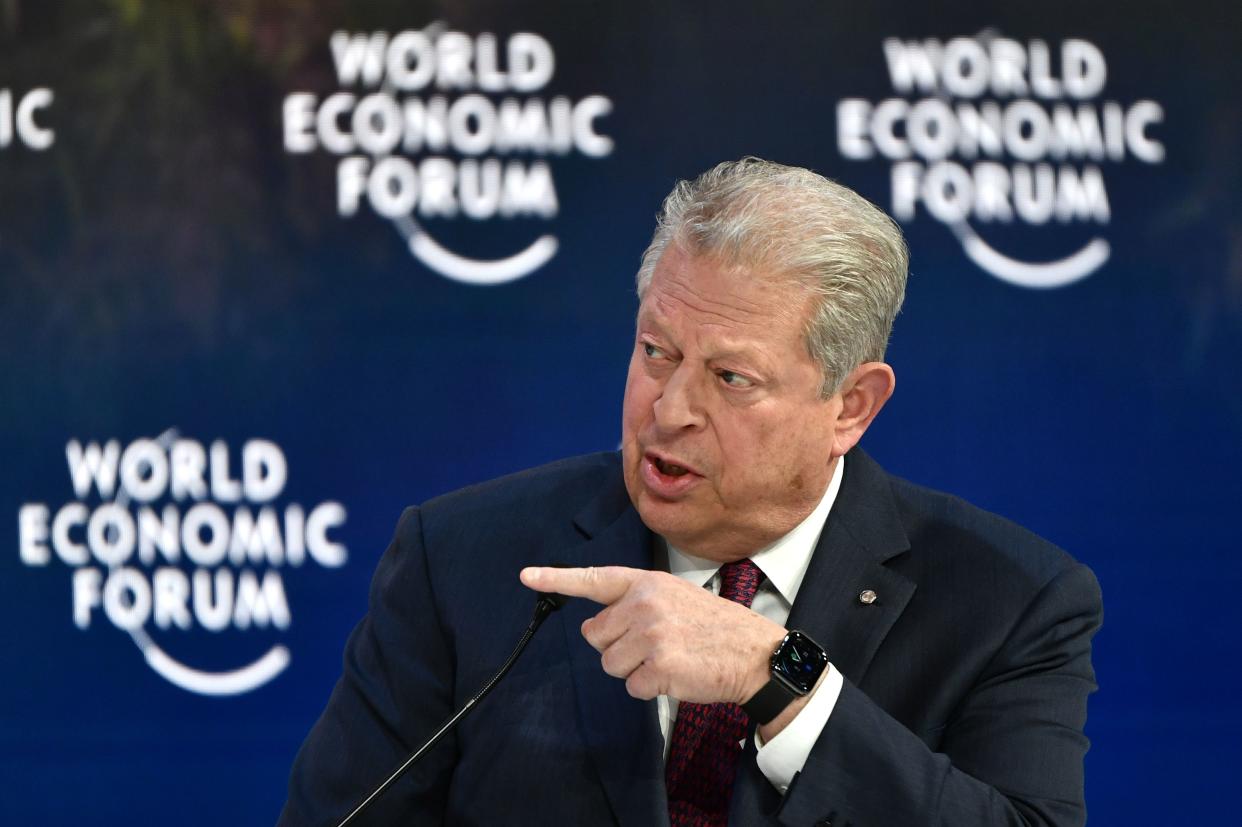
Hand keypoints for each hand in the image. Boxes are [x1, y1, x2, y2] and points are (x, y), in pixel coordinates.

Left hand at [520, 565, 785, 704]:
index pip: (595, 579)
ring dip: (634, 670)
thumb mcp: (675, 597)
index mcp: (647, 583)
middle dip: (618, 647)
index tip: (527, 576)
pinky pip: (631, 686)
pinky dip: (649, 689)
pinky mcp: (659, 665)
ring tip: (669, 659)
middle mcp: (645, 603)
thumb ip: (634, 605)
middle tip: (656, 645)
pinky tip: (675, 676)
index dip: (557, 579)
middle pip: (597, 636)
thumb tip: (593, 628)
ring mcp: (651, 634)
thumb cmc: (713, 628)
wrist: (755, 654)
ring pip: (610, 664)